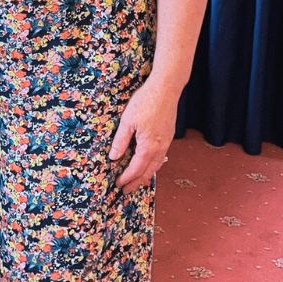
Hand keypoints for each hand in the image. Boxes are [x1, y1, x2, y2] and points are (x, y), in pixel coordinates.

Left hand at [109, 76, 177, 193]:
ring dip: (146, 175)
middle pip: (148, 172)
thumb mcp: (127, 121)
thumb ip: (121, 141)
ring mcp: (166, 142)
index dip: (127, 178)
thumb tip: (114, 157)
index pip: (136, 169)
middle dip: (137, 182)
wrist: (165, 90)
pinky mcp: (168, 135)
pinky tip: (149, 163)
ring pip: (156, 165)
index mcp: (148, 147)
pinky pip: (160, 156)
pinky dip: (153, 164)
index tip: (118, 185)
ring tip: (137, 181)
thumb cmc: (145, 103)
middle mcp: (159, 148)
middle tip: (127, 191)